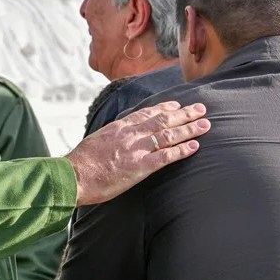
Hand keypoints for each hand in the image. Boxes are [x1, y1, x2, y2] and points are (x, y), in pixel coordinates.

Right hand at [66, 101, 208, 205]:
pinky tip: (195, 146)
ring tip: (205, 125)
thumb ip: (111, 136)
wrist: (74, 175)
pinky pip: (166, 156)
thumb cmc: (81, 162)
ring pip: (169, 135)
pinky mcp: (140, 167)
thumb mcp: (96, 140)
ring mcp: (137, 149)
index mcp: (119, 127)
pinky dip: (182, 150)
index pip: (147, 113)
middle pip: (163, 120)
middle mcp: (131, 134)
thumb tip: (116, 137)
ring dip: (189, 129)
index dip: (165, 108)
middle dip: (184, 114)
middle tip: (201, 109)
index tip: (177, 104)